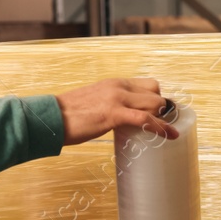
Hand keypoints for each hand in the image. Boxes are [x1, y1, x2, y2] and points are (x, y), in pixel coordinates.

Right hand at [54, 78, 178, 146]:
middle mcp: (118, 86)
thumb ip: (109, 105)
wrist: (50, 118)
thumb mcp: (93, 103)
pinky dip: (161, 127)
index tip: (161, 114)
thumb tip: (119, 119)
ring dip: (163, 117)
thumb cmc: (68, 115)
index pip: (147, 84)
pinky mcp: (113, 113)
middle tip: (160, 125)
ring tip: (163, 132)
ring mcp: (116, 98)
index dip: (157, 99)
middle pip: (155, 91)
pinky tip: (170, 136)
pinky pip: (145, 119)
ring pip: (155, 103)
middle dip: (162, 109)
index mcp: (113, 83)